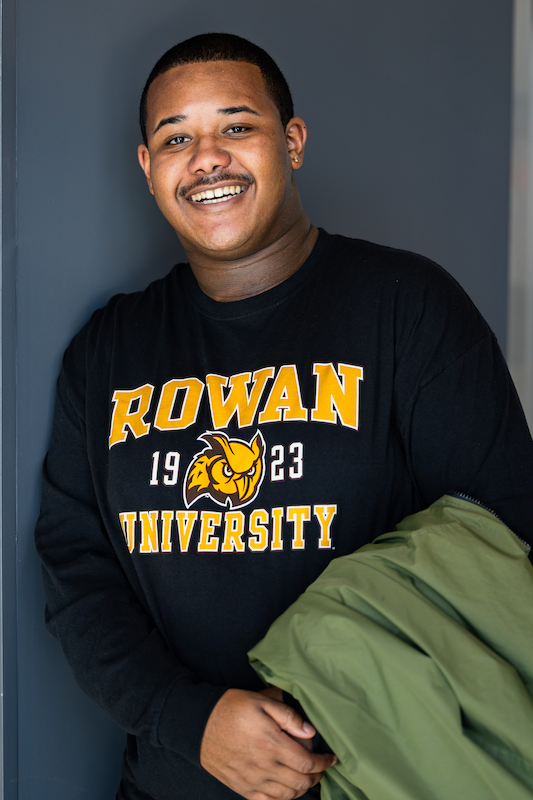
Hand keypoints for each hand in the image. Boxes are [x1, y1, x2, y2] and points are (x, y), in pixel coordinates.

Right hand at [200, 688, 335, 799]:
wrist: (198, 724)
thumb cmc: (231, 707)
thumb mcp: (261, 701)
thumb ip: (288, 716)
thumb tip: (310, 732)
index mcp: (271, 744)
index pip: (307, 763)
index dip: (324, 763)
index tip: (331, 758)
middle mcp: (264, 766)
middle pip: (300, 782)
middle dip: (316, 777)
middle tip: (321, 768)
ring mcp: (252, 780)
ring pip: (287, 795)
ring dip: (302, 789)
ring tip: (306, 777)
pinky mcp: (242, 788)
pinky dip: (282, 799)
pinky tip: (286, 790)